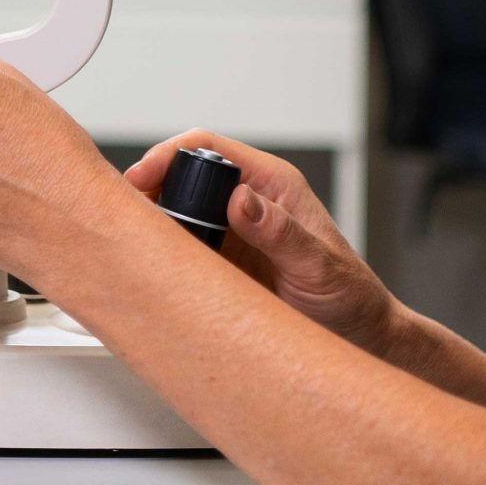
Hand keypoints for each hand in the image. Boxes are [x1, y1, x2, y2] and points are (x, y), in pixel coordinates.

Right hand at [127, 130, 403, 357]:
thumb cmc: (351, 295)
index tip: (142, 178)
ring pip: (177, 212)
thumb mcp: (318, 266)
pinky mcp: (223, 261)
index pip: (209, 148)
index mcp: (272, 183)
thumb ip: (281, 233)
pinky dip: (163, 254)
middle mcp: (248, 201)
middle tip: (126, 217)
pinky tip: (151, 268)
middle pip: (183, 176)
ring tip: (132, 243)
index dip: (169, 156)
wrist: (359, 336)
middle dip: (150, 189)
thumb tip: (242, 200)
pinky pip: (183, 249)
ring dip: (154, 222)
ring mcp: (232, 231)